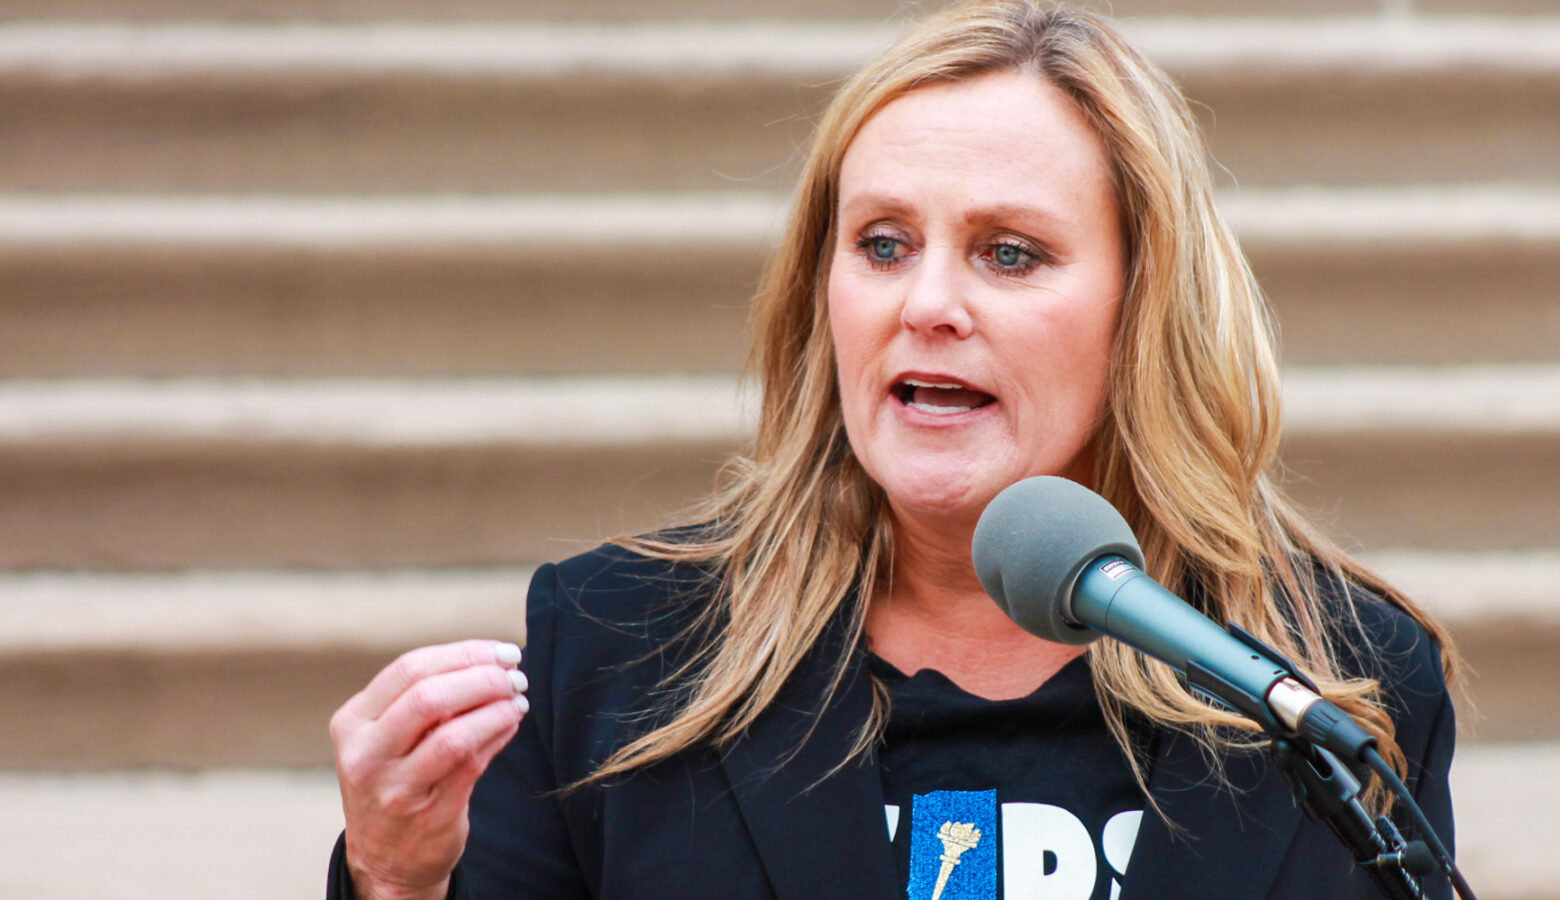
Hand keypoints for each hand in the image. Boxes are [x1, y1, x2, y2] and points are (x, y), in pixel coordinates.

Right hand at [330, 639, 528, 899]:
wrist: (384, 858)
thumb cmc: (394, 780)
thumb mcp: (384, 736)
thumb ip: (421, 698)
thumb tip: (488, 659)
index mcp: (352, 722)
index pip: (409, 669)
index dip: (463, 653)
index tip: (500, 651)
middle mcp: (366, 755)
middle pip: (429, 697)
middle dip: (483, 678)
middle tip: (514, 674)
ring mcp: (395, 788)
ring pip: (454, 734)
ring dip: (496, 709)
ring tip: (517, 698)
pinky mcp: (430, 814)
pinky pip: (473, 764)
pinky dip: (499, 735)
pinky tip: (510, 723)